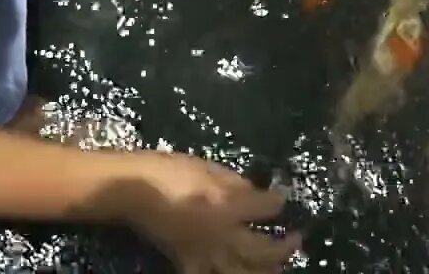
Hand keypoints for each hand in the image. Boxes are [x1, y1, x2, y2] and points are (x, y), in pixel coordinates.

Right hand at [120, 151, 301, 272]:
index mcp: (228, 207)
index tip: (282, 198)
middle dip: (283, 247)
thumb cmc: (170, 171)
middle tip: (296, 239)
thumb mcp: (207, 166)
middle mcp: (221, 235)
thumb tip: (253, 191)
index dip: (278, 202)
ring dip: (262, 272)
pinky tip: (227, 271)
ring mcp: (204, 252)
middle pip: (262, 251)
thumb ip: (234, 182)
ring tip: (275, 268)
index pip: (266, 207)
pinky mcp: (185, 260)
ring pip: (240, 273)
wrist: (133, 189)